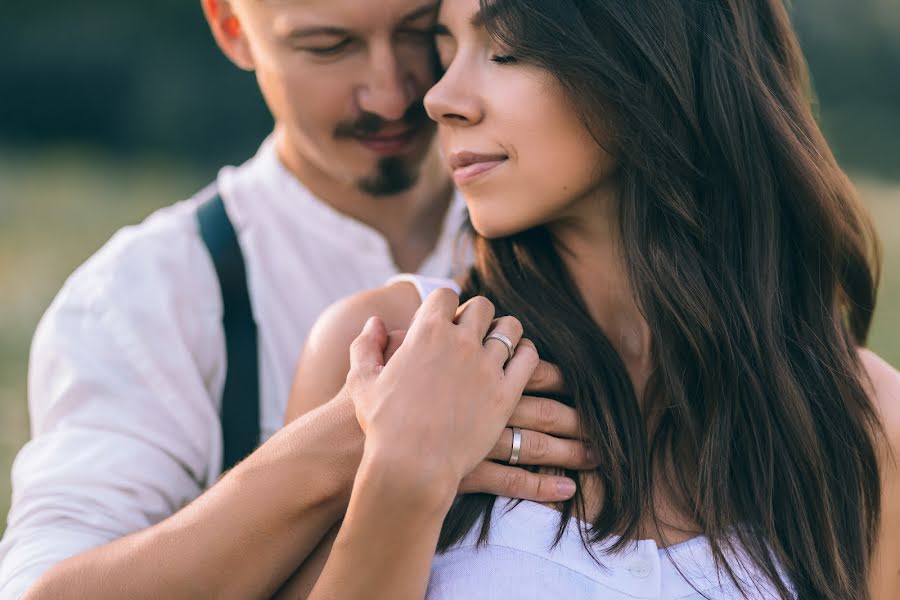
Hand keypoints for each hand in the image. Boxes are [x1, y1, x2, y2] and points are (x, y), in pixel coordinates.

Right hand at [346, 290, 537, 492]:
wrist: (410, 466)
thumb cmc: (382, 427)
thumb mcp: (361, 382)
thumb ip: (365, 346)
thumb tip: (373, 323)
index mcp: (426, 333)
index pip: (446, 295)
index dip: (446, 305)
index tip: (446, 319)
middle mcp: (460, 342)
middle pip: (482, 306)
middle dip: (477, 315)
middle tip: (474, 332)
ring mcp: (487, 367)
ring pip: (510, 329)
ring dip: (505, 331)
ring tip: (500, 344)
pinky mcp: (506, 394)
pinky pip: (529, 360)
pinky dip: (527, 355)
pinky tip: (519, 364)